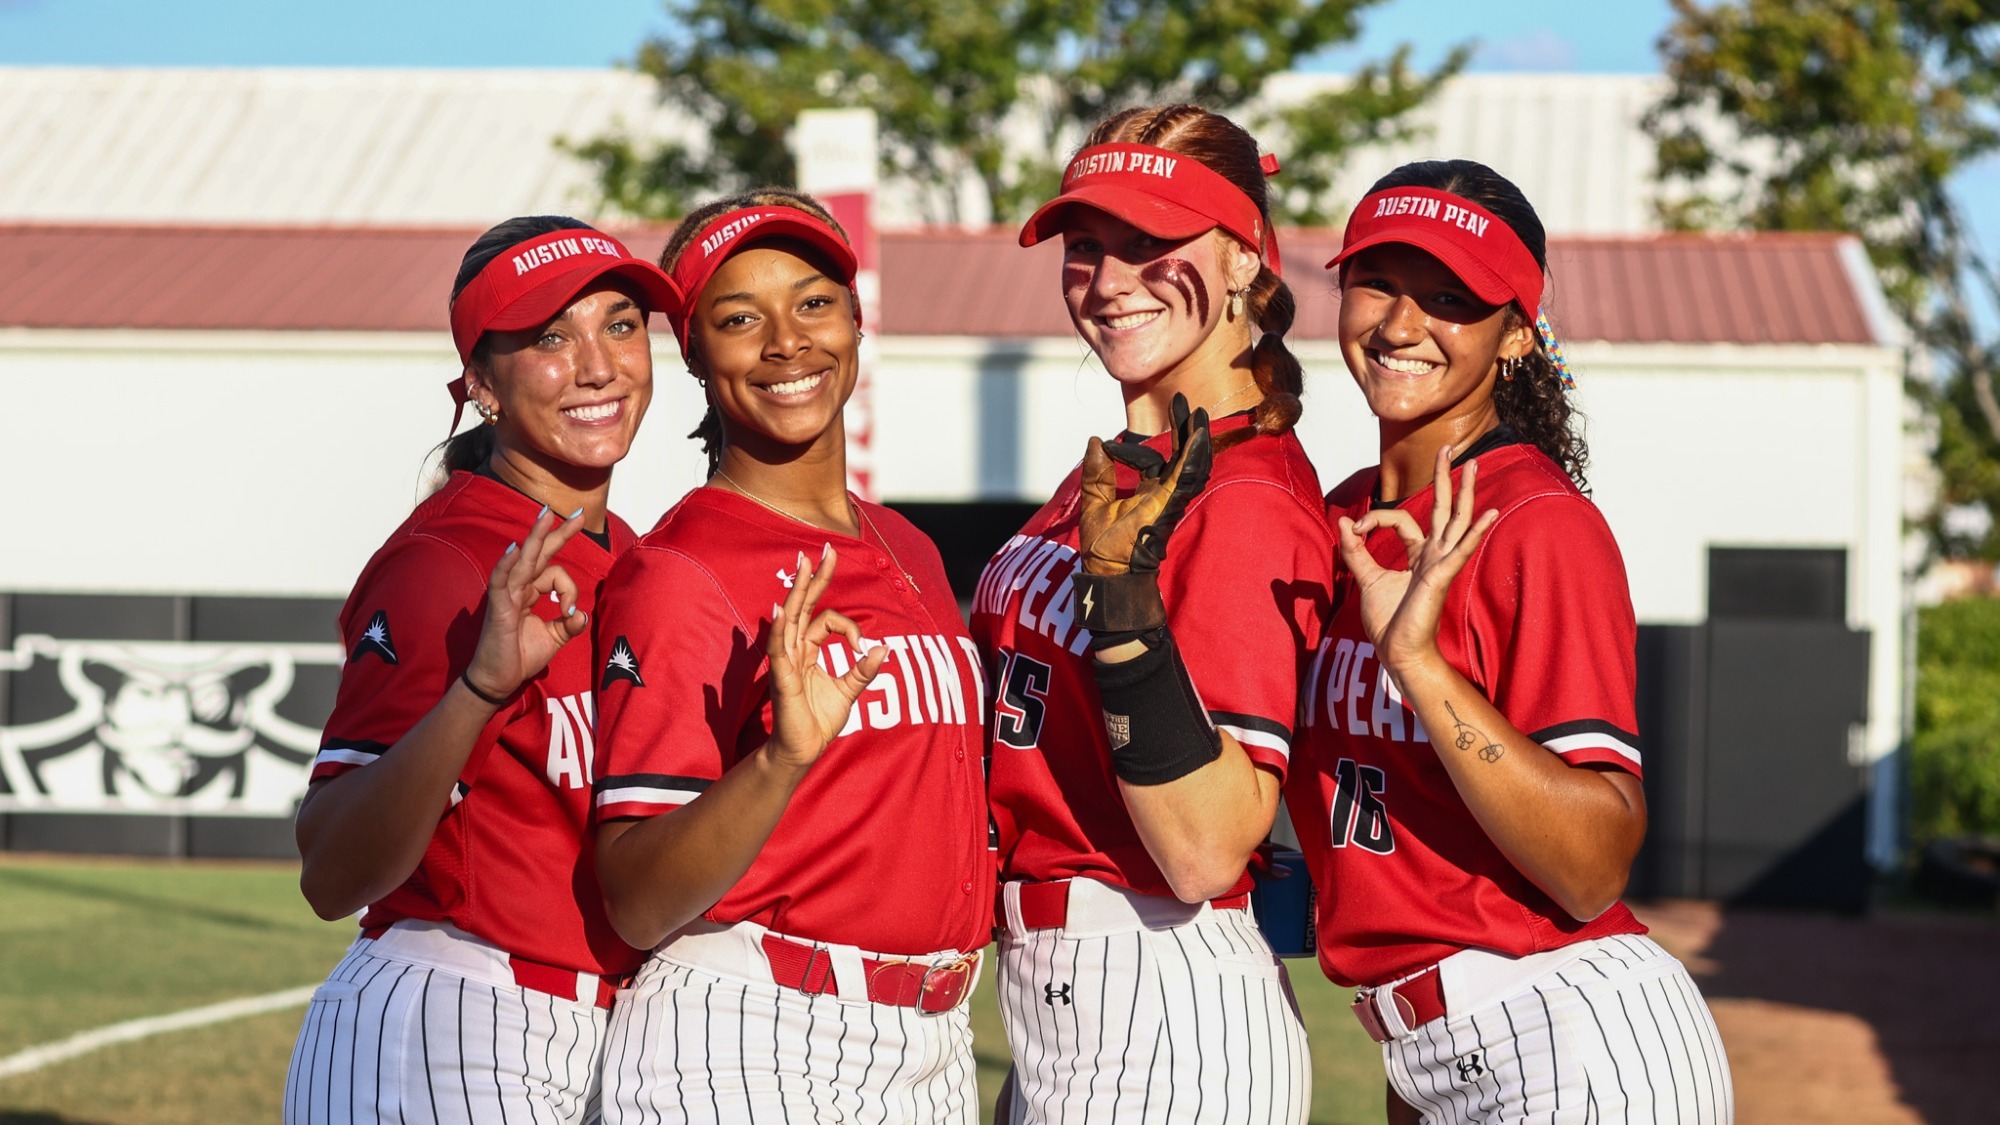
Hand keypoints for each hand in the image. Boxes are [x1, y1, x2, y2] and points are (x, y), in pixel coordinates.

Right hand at [462, 508, 588, 702]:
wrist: (499, 681)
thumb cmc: (520, 657)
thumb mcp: (554, 638)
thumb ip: (570, 624)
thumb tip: (583, 615)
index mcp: (530, 591)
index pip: (555, 574)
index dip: (570, 589)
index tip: (572, 612)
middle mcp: (518, 587)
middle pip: (539, 554)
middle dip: (557, 533)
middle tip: (577, 514)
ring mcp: (506, 595)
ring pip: (523, 561)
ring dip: (535, 538)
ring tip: (545, 516)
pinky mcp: (498, 608)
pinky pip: (502, 582)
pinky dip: (507, 566)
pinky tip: (516, 550)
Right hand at [764, 546, 888, 772]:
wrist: (803, 750)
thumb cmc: (819, 721)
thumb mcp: (849, 691)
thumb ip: (863, 670)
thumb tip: (884, 649)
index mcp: (808, 650)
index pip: (826, 619)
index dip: (849, 626)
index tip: (862, 646)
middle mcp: (795, 650)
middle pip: (804, 605)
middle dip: (815, 577)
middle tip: (825, 548)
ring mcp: (786, 661)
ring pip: (791, 618)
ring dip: (798, 591)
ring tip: (803, 565)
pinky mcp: (781, 677)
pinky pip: (779, 648)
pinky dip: (779, 629)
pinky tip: (780, 610)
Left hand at [1078, 393, 1212, 577]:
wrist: (1108, 570)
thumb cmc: (1104, 546)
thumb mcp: (1094, 501)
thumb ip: (1097, 474)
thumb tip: (1094, 442)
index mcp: (1149, 492)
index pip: (1151, 461)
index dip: (1131, 451)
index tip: (1106, 447)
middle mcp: (1164, 493)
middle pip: (1181, 456)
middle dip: (1184, 429)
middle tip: (1185, 402)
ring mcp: (1170, 498)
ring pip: (1190, 462)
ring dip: (1194, 437)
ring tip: (1197, 413)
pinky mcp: (1170, 503)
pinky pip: (1186, 476)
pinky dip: (1192, 456)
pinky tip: (1197, 436)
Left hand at [1336, 445, 1497, 682]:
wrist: (1396, 650)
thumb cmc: (1388, 620)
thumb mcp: (1365, 578)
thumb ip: (1354, 551)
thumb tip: (1343, 522)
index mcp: (1418, 554)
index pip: (1401, 520)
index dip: (1374, 519)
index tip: (1354, 529)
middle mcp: (1434, 555)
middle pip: (1443, 508)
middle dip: (1445, 478)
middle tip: (1450, 449)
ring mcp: (1442, 564)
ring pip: (1457, 521)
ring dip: (1466, 492)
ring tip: (1475, 466)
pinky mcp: (1442, 576)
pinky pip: (1461, 549)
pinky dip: (1476, 532)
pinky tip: (1491, 513)